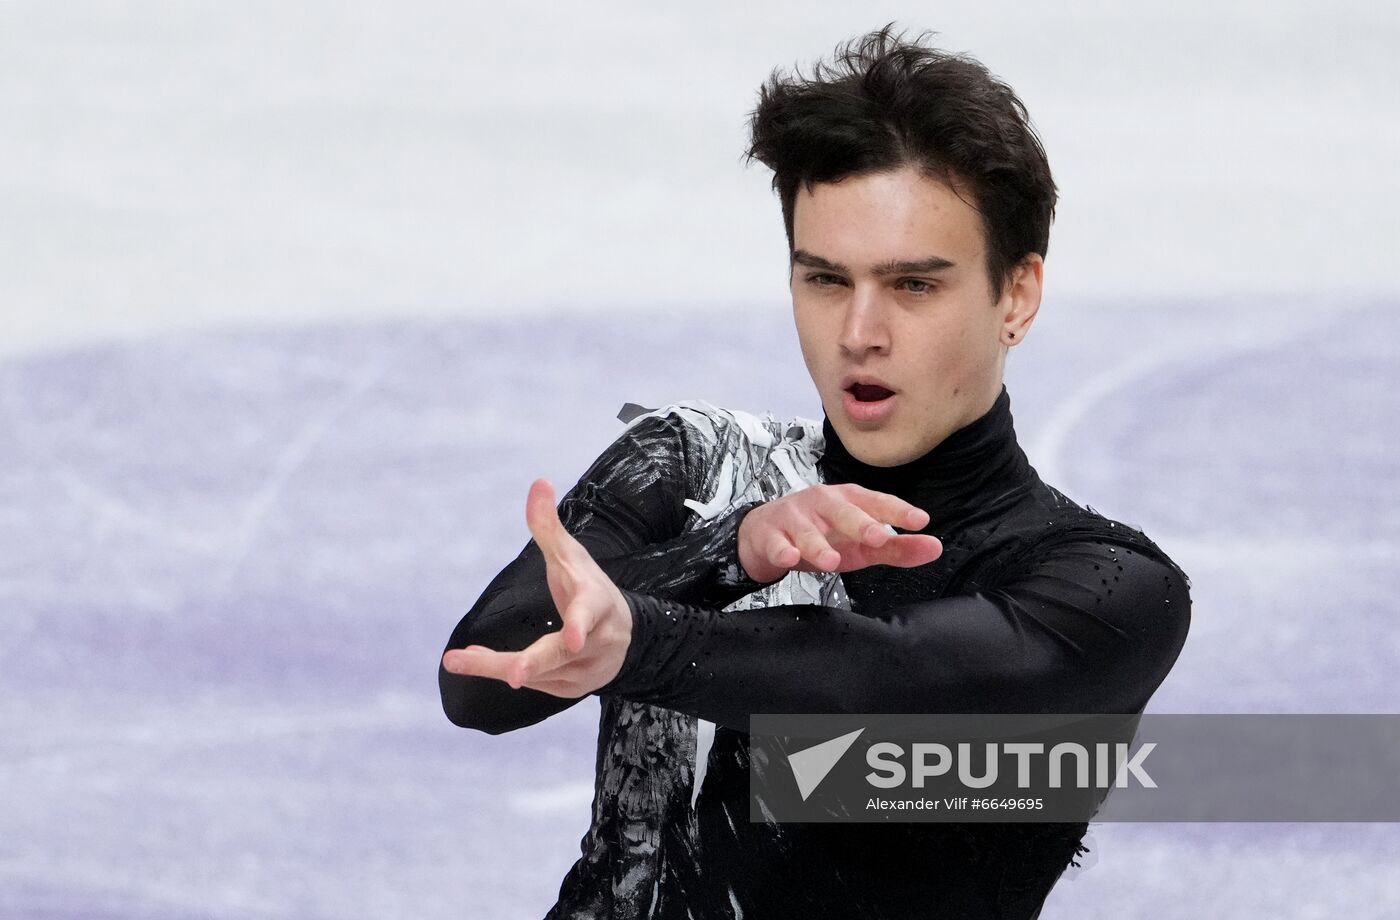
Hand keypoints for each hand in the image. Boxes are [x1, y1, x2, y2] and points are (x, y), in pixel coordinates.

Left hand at [441, 479, 632, 697]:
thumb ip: (548, 526)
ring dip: (495, 666)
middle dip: (533, 664)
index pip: (589, 614)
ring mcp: (584, 671)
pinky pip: (532, 682)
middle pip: (560, 655)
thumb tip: (538, 481)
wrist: (624, 635)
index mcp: (595, 605)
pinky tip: (471, 660)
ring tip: (457, 660)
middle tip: (513, 675)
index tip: (571, 637)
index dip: (579, 626)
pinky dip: (498, 670)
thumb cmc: (588, 587)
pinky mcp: (569, 690)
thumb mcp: (570, 556)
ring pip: (538, 674)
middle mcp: (592, 643)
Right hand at [737, 483, 942, 582]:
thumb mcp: (861, 545)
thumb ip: (896, 548)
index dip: (897, 510)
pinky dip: (782, 550)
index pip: (876, 501)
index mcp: (849, 500)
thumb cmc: (822, 536)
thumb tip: (935, 547)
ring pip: (806, 529)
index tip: (920, 520)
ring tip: (831, 561)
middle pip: (841, 510)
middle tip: (878, 537)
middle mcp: (822, 503)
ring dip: (818, 544)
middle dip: (860, 523)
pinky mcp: (770, 534)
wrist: (765, 534)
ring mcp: (794, 517)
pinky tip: (790, 557)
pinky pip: (776, 542)